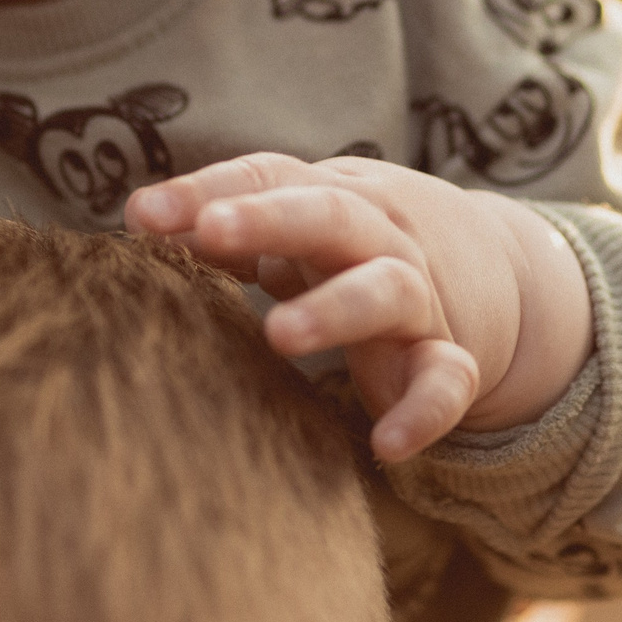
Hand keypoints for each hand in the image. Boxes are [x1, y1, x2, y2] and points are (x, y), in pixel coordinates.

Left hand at [125, 153, 592, 462]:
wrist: (481, 266)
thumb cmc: (347, 246)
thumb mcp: (294, 228)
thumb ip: (227, 228)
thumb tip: (140, 219)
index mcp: (329, 194)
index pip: (267, 175)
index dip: (205, 191)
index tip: (140, 215)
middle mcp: (376, 235)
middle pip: (327, 215)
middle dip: (269, 219)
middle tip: (210, 232)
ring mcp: (417, 296)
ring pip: (386, 290)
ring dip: (335, 307)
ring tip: (279, 334)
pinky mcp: (447, 357)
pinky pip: (445, 381)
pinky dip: (423, 411)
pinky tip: (386, 445)